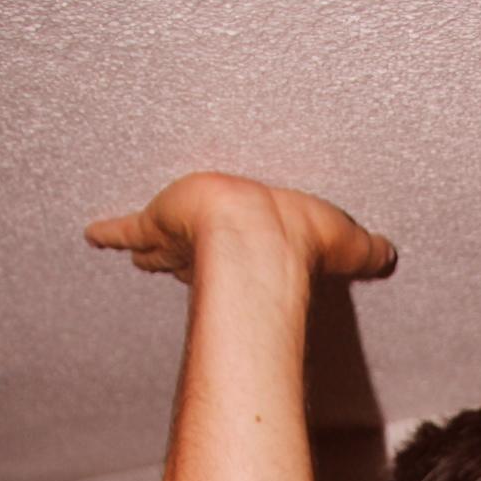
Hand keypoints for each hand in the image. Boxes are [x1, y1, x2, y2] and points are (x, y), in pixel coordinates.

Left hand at [85, 172, 396, 284]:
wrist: (261, 233)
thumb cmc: (300, 235)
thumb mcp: (345, 245)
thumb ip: (364, 252)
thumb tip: (390, 253)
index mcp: (257, 232)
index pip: (242, 241)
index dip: (232, 247)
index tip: (226, 249)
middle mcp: (217, 230)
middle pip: (200, 242)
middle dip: (187, 246)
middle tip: (173, 251)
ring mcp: (184, 229)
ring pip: (163, 240)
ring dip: (150, 247)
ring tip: (138, 253)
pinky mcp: (158, 227)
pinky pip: (128, 231)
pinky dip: (110, 233)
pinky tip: (91, 233)